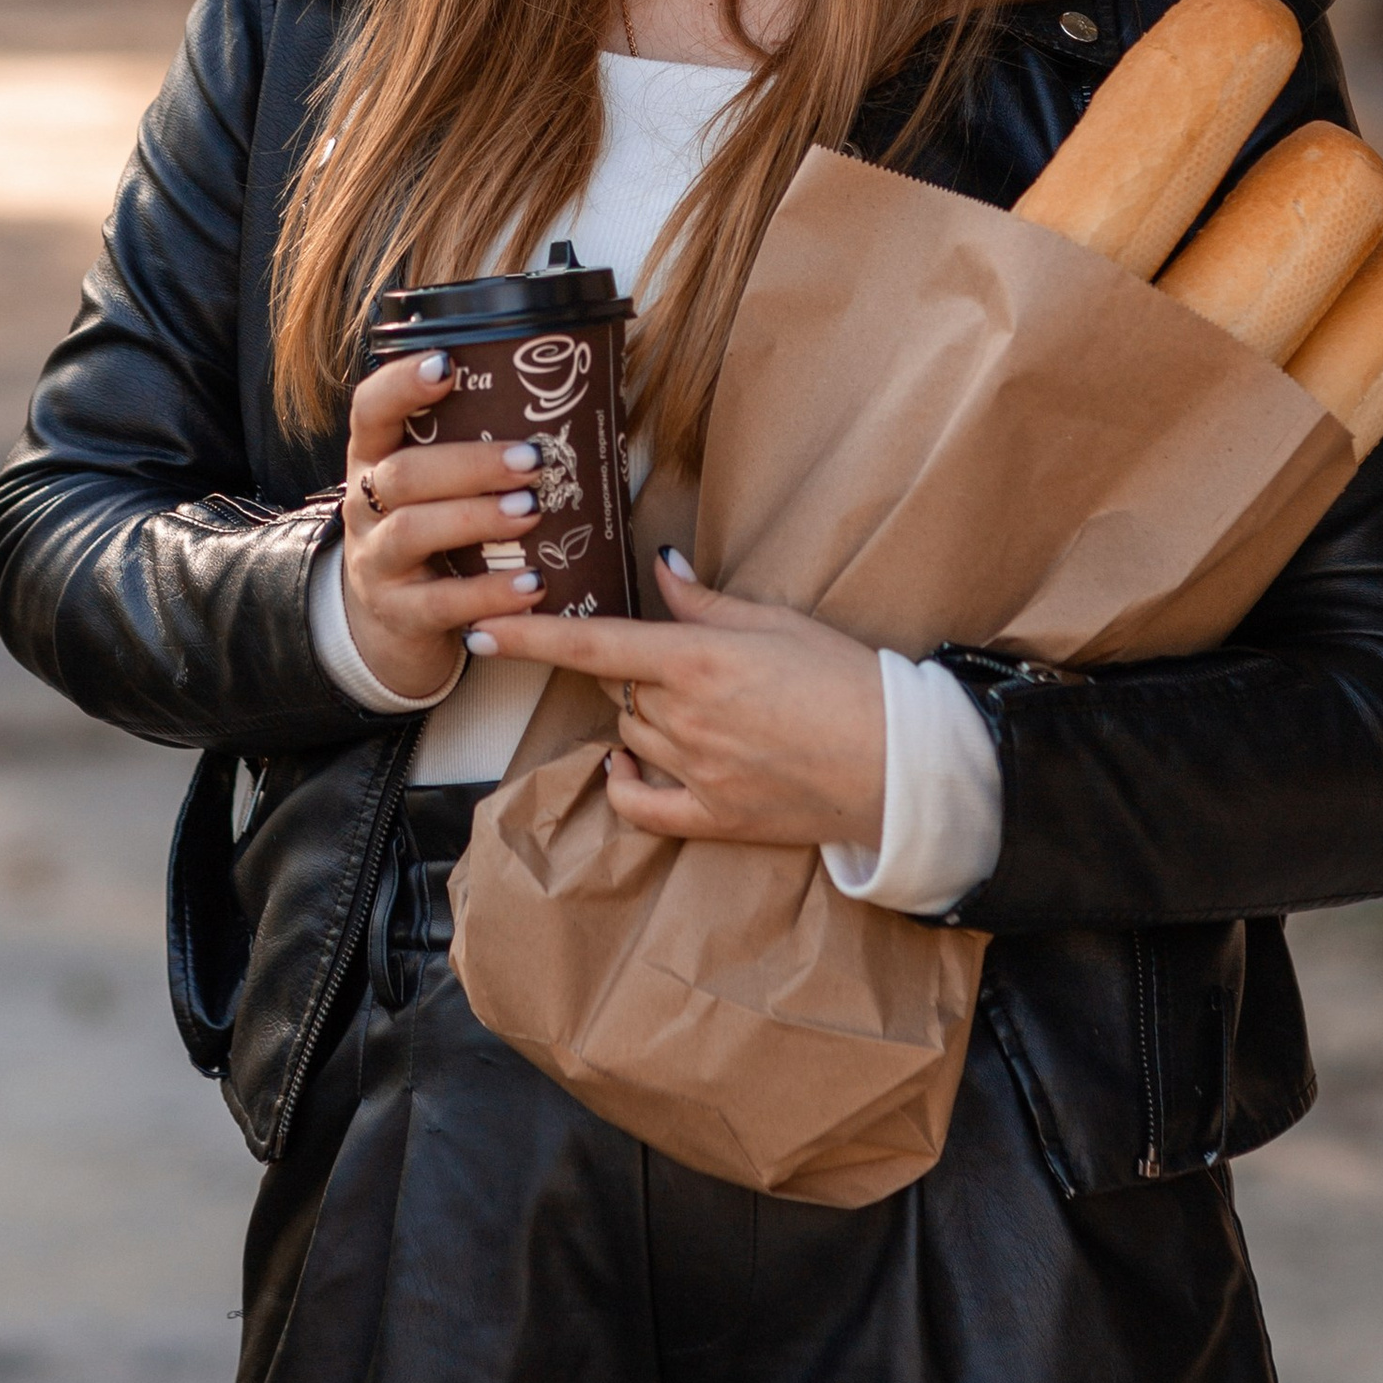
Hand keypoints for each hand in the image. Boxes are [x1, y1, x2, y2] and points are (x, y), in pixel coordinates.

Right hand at [336, 351, 548, 704]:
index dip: (401, 384)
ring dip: (477, 518)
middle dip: (469, 463)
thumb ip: (473, 445)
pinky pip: (440, 602)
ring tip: (532, 511)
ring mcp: (375, 561)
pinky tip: (532, 585)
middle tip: (532, 459)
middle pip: (402, 473)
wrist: (396, 618)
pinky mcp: (398, 612)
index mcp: (374, 457)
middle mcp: (363, 505)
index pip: (370, 408)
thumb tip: (578, 393)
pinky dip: (489, 593)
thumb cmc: (435, 528)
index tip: (447, 364)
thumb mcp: (435, 485)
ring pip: (413, 531)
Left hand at [468, 547, 883, 853]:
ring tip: (700, 707)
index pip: (591, 645)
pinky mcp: (712, 817)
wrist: (900, 763)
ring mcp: (696, 772)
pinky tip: (629, 767)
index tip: (482, 629)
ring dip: (642, 719)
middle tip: (683, 663)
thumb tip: (660, 565)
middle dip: (634, 672)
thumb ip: (706, 601)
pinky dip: (626, 783)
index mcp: (698, 659)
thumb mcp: (778, 622)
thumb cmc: (848, 680)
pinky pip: (641, 804)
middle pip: (617, 688)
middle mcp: (685, 717)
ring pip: (630, 735)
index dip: (528, 638)